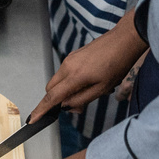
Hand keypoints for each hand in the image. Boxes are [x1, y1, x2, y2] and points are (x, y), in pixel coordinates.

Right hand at [28, 18, 147, 121]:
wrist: (125, 39)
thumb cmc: (118, 62)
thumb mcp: (102, 88)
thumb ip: (81, 99)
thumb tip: (66, 106)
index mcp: (74, 76)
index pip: (52, 97)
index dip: (41, 109)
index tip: (33, 119)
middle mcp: (67, 66)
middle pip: (50, 89)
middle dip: (58, 100)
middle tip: (77, 106)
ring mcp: (70, 59)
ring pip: (58, 81)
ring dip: (66, 91)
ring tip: (89, 91)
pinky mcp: (74, 55)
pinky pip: (66, 72)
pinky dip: (71, 81)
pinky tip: (89, 81)